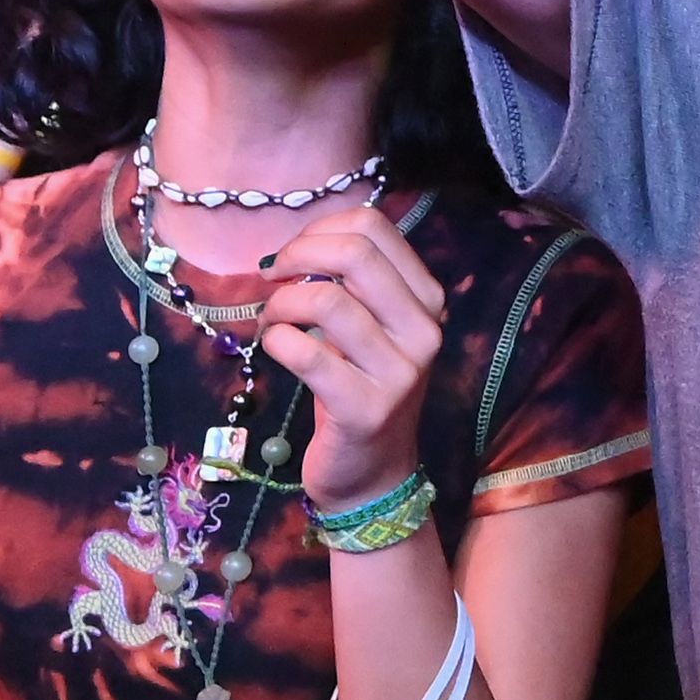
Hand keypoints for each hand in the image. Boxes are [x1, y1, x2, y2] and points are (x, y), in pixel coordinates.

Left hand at [264, 198, 448, 508]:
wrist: (373, 472)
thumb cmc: (360, 386)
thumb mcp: (368, 326)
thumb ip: (348, 282)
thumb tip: (297, 245)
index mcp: (426, 299)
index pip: (374, 227)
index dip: (320, 229)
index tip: (295, 257)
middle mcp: (424, 330)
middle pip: (355, 253)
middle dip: (297, 254)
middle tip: (273, 280)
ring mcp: (399, 372)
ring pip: (327, 299)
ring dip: (281, 303)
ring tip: (273, 320)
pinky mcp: (365, 408)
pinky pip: (306, 353)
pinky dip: (276, 340)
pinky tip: (274, 347)